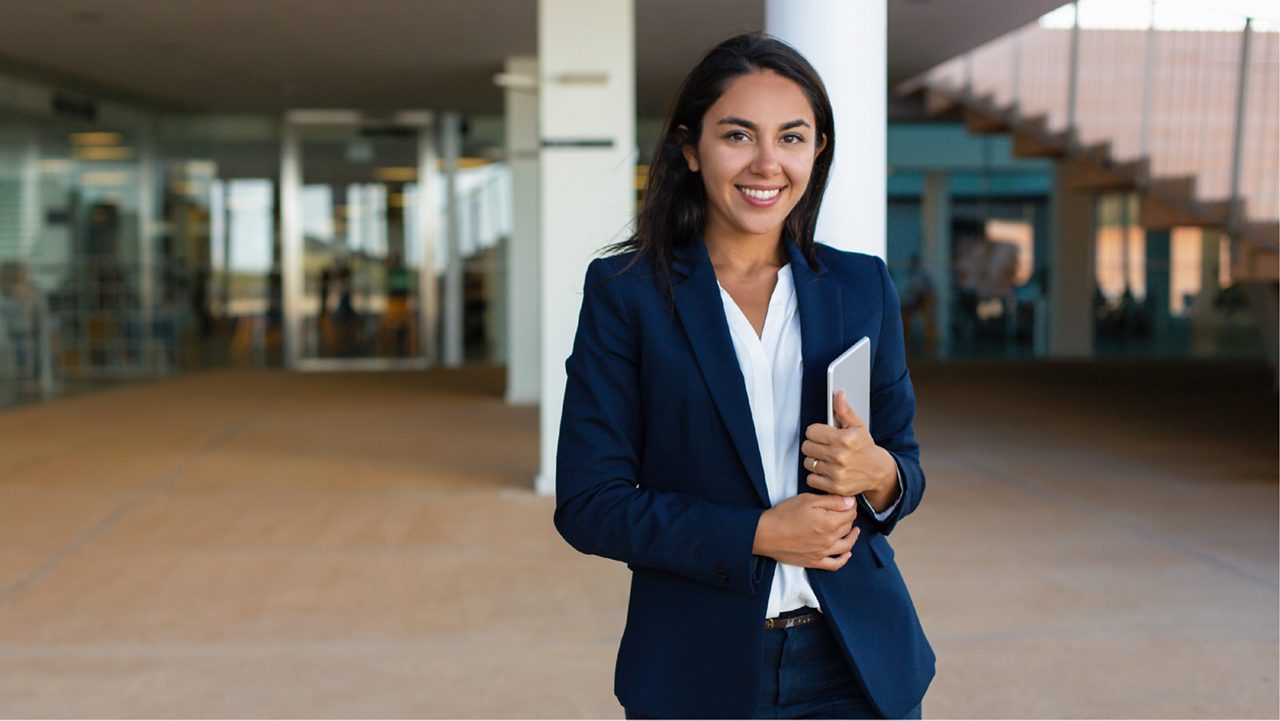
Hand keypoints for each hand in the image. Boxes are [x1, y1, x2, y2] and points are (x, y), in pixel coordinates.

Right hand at [752, 493, 859, 570]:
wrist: (766, 534)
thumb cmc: (784, 514)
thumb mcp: (808, 500)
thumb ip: (832, 501)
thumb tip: (851, 502)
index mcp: (829, 522)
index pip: (850, 513)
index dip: (851, 505)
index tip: (848, 501)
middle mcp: (829, 539)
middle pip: (848, 527)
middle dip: (850, 518)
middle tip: (846, 511)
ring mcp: (823, 552)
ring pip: (846, 545)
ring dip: (853, 537)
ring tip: (854, 531)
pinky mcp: (815, 561)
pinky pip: (835, 564)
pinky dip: (844, 559)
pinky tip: (847, 553)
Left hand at [801, 390, 897, 511]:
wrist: (878, 471)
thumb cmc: (865, 447)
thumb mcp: (857, 425)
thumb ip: (844, 410)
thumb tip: (838, 393)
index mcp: (844, 439)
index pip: (811, 431)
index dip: (816, 432)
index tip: (822, 434)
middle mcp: (839, 456)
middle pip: (806, 447)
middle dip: (814, 445)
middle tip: (824, 446)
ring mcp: (836, 473)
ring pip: (808, 463)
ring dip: (815, 460)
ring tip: (826, 458)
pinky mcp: (834, 487)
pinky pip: (811, 479)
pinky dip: (816, 476)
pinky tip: (826, 471)